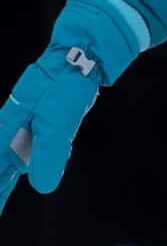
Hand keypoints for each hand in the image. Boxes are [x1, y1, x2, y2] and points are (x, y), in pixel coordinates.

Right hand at [0, 43, 104, 215]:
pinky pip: (18, 158)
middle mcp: (10, 135)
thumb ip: (51, 152)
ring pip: (5, 167)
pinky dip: (9, 172)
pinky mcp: (36, 130)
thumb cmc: (65, 86)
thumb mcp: (58, 120)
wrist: (79, 57)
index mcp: (7, 133)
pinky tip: (12, 178)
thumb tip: (44, 187)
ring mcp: (22, 133)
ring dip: (1, 185)